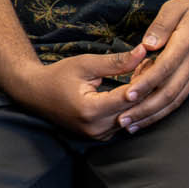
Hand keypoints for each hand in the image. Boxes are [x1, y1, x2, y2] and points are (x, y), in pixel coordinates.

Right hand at [13, 51, 141, 141]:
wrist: (35, 94)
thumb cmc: (58, 76)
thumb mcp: (86, 64)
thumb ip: (116, 62)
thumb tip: (144, 51)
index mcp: (90, 110)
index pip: (129, 96)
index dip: (144, 79)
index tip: (153, 63)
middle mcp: (96, 128)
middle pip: (134, 108)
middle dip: (146, 88)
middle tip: (152, 67)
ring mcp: (98, 135)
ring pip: (133, 116)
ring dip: (141, 97)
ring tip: (145, 75)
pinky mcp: (101, 136)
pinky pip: (125, 121)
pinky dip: (132, 106)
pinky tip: (135, 89)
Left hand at [116, 0, 188, 131]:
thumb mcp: (179, 6)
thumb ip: (162, 24)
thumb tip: (147, 45)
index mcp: (186, 44)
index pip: (165, 67)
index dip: (146, 82)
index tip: (127, 94)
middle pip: (168, 92)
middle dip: (143, 108)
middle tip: (121, 119)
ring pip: (173, 101)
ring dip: (150, 116)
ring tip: (129, 126)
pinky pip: (178, 100)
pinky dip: (161, 113)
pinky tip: (145, 119)